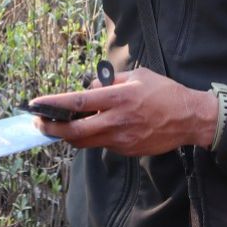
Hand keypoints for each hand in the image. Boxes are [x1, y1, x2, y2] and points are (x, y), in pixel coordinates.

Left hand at [30, 68, 218, 156]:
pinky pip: (102, 144)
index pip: (78, 102)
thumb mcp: (138, 75)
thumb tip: (90, 87)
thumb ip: (111, 82)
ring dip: (69, 134)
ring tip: (60, 126)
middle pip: (74, 131)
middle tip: (39, 123)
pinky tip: (94, 127)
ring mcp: (121, 139)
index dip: (54, 104)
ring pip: (85, 141)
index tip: (37, 104)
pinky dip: (92, 136)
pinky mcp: (126, 150)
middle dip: (52, 128)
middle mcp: (117, 120)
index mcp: (119, 98)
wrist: (188, 118)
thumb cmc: (164, 92)